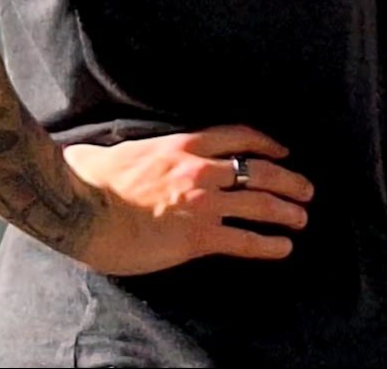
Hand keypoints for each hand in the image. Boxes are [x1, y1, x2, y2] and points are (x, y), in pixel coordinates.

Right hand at [62, 124, 312, 275]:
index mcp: (184, 145)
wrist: (80, 209)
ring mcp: (202, 203)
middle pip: (260, 170)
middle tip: (306, 189)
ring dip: (286, 212)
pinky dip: (267, 245)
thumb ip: (138, 149)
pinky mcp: (197, 237)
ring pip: (260, 204)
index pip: (239, 137)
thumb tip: (116, 150)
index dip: (266, 143)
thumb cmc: (91, 180)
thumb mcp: (124, 150)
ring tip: (302, 218)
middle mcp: (201, 170)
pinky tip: (283, 248)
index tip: (283, 151)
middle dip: (289, 180)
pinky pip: (243, 240)